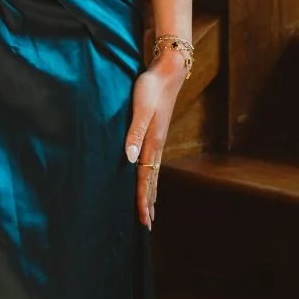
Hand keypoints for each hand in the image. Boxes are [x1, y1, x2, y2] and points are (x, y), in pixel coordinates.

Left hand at [124, 52, 186, 230]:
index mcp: (152, 143)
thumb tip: (130, 160)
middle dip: (149, 204)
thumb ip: (134, 134)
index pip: (146, 179)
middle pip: (153, 182)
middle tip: (147, 226)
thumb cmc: (151, 88)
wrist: (168, 72)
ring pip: (154, 174)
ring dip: (152, 194)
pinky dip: (152, 178)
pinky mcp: (156, 133)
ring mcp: (157, 140)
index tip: (143, 220)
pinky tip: (150, 178)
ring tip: (150, 211)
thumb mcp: (140, 109)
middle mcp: (157, 146)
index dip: (143, 200)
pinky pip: (153, 163)